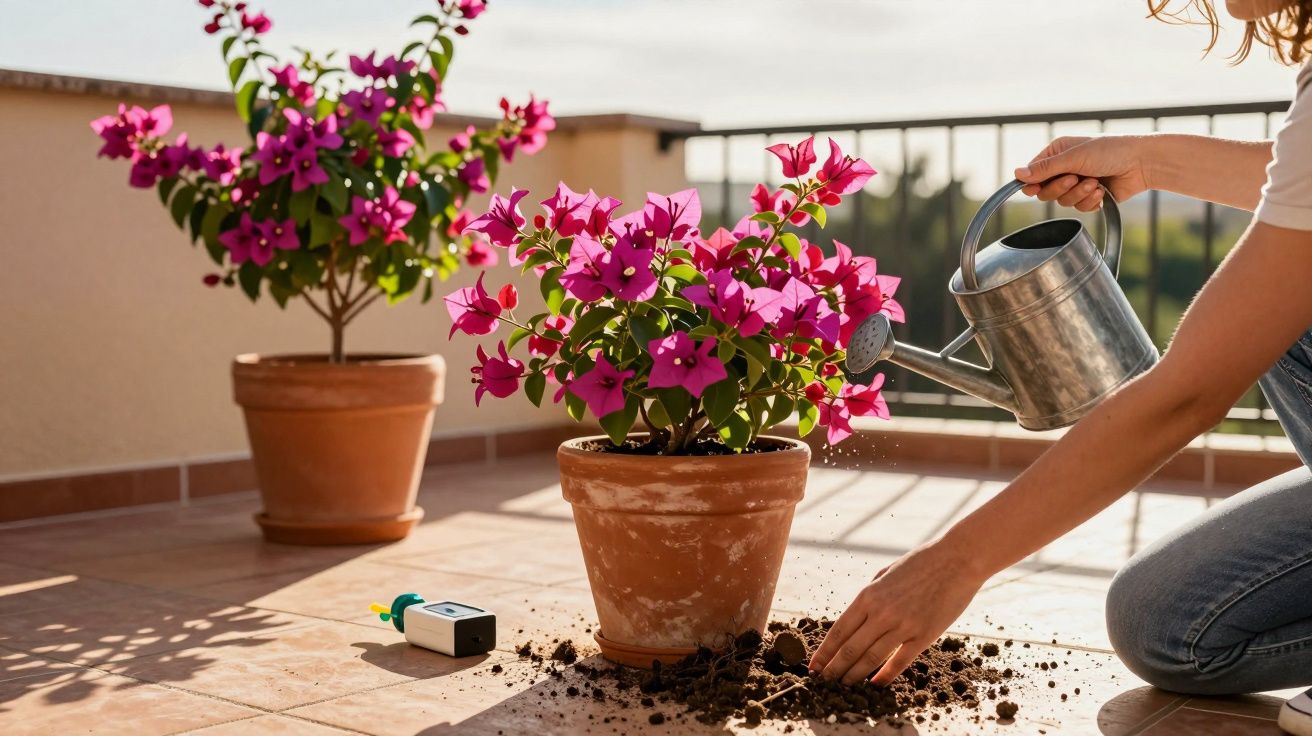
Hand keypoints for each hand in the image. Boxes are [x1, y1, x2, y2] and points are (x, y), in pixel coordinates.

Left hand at [807, 540, 988, 684]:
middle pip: (850, 649)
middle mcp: (881, 612)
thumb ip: (871, 595)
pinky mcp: (924, 635)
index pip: (839, 630)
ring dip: (854, 675)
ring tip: (842, 687)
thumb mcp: (886, 573)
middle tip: (823, 682)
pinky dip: (885, 676)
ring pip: (871, 658)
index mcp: (869, 595)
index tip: (814, 665)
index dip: (824, 651)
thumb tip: (860, 614)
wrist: (957, 560)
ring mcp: (903, 626)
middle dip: (833, 668)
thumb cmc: (922, 563)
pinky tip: (874, 684)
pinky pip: (900, 661)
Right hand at [1015, 135, 1151, 211]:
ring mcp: (1077, 183)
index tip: (1035, 188)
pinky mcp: (1090, 197)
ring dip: (1079, 194)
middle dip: (1061, 188)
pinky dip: (1090, 201)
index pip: (1033, 173)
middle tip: (1076, 179)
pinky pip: (1079, 208)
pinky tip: (1102, 191)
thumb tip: (1016, 174)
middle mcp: (1064, 168)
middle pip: (1045, 191)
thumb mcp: (1074, 158)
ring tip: (1095, 183)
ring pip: (1062, 201)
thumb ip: (1045, 168)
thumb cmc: (1110, 151)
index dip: (1033, 183)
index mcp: (1057, 153)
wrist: (1141, 163)